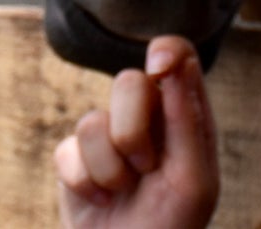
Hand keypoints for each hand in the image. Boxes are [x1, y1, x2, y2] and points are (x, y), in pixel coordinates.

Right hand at [54, 36, 218, 228]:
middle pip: (128, 81)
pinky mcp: (75, 159)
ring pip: (91, 121)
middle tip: (146, 166)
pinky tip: (102, 201)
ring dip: (110, 168)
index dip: (166, 50)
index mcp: (182, 110)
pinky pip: (66, 151)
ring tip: (125, 190)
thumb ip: (186, 119)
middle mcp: (146, 114)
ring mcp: (108, 134)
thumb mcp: (193, 178)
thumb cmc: (174, 223)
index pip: (177, 54)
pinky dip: (85, 184)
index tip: (158, 69)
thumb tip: (177, 61)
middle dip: (132, 131)